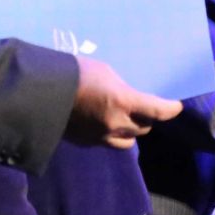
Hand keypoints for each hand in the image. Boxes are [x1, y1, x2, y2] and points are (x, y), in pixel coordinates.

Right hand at [65, 56, 182, 148]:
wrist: (39, 92)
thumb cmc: (74, 72)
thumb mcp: (105, 72)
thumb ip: (121, 88)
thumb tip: (128, 97)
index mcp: (122, 101)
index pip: (157, 111)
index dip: (170, 109)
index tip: (176, 106)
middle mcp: (115, 123)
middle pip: (144, 128)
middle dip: (148, 118)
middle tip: (145, 108)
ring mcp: (100, 136)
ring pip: (128, 141)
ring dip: (132, 131)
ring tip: (126, 119)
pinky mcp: (86, 143)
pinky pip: (108, 142)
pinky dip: (112, 134)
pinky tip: (104, 123)